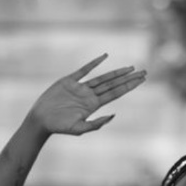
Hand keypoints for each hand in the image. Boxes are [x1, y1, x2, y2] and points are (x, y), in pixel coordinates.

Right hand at [22, 54, 148, 136]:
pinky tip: (104, 56)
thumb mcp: (78, 129)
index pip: (116, 93)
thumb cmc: (59, 127)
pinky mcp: (69, 81)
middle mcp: (89, 95)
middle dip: (129, 78)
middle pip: (113, 84)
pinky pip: (84, 70)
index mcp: (93, 105)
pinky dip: (94, 63)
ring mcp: (80, 87)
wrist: (41, 120)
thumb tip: (113, 115)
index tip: (142, 80)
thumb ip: (95, 124)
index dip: (129, 86)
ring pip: (102, 77)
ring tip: (131, 68)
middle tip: (144, 72)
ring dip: (117, 72)